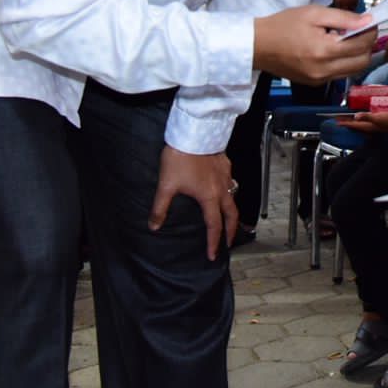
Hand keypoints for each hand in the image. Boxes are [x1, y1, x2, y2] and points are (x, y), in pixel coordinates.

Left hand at [149, 146, 238, 261]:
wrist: (194, 132)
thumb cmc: (181, 158)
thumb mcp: (167, 185)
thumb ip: (160, 207)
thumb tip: (154, 226)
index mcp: (209, 197)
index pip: (214, 225)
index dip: (214, 242)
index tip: (213, 254)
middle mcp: (221, 189)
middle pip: (232, 215)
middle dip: (231, 230)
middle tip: (229, 242)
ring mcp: (226, 175)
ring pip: (233, 197)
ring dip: (231, 211)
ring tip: (228, 218)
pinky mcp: (225, 163)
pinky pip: (230, 181)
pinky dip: (229, 191)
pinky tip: (221, 188)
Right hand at [254, 5, 377, 84]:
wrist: (258, 45)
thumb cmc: (283, 25)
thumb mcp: (313, 13)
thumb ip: (343, 18)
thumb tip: (368, 21)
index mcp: (324, 51)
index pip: (362, 45)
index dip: (371, 31)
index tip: (370, 21)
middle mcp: (325, 70)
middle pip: (363, 62)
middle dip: (367, 45)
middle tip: (361, 30)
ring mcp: (320, 80)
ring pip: (354, 70)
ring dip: (358, 55)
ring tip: (347, 39)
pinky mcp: (315, 83)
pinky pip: (340, 74)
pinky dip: (345, 62)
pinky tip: (335, 49)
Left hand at [338, 111, 387, 134]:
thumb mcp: (377, 118)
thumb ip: (366, 116)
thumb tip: (356, 116)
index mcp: (368, 126)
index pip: (353, 125)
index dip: (345, 123)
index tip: (337, 122)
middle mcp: (369, 127)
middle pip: (355, 126)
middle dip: (346, 123)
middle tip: (339, 120)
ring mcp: (373, 126)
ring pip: (359, 125)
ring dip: (352, 122)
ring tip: (347, 120)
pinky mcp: (377, 122)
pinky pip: (365, 122)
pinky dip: (360, 120)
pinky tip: (361, 118)